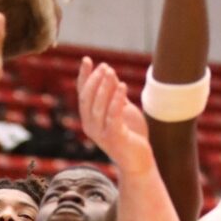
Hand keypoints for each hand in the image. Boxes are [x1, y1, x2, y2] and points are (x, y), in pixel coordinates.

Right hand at [77, 58, 151, 174]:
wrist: (138, 161)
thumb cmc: (130, 134)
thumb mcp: (122, 109)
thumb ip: (114, 94)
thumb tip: (109, 72)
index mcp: (89, 118)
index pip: (82, 94)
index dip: (84, 77)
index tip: (87, 60)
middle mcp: (90, 126)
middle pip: (87, 99)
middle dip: (95, 80)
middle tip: (105, 67)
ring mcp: (101, 134)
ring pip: (98, 107)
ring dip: (104, 87)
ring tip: (111, 72)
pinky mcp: (115, 138)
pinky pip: (113, 117)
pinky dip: (116, 100)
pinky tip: (122, 86)